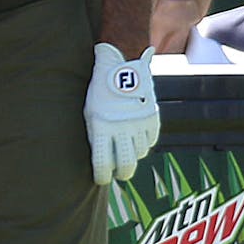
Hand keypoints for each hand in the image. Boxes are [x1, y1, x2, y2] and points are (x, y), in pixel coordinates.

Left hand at [84, 43, 159, 184]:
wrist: (120, 64)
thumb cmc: (99, 91)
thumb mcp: (91, 113)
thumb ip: (96, 136)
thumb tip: (103, 160)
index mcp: (102, 126)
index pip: (103, 163)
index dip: (102, 176)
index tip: (101, 179)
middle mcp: (122, 127)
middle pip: (127, 165)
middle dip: (122, 174)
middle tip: (119, 173)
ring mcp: (139, 122)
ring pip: (140, 153)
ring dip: (133, 154)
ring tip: (126, 147)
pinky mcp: (152, 117)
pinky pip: (150, 140)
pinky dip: (143, 142)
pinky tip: (136, 137)